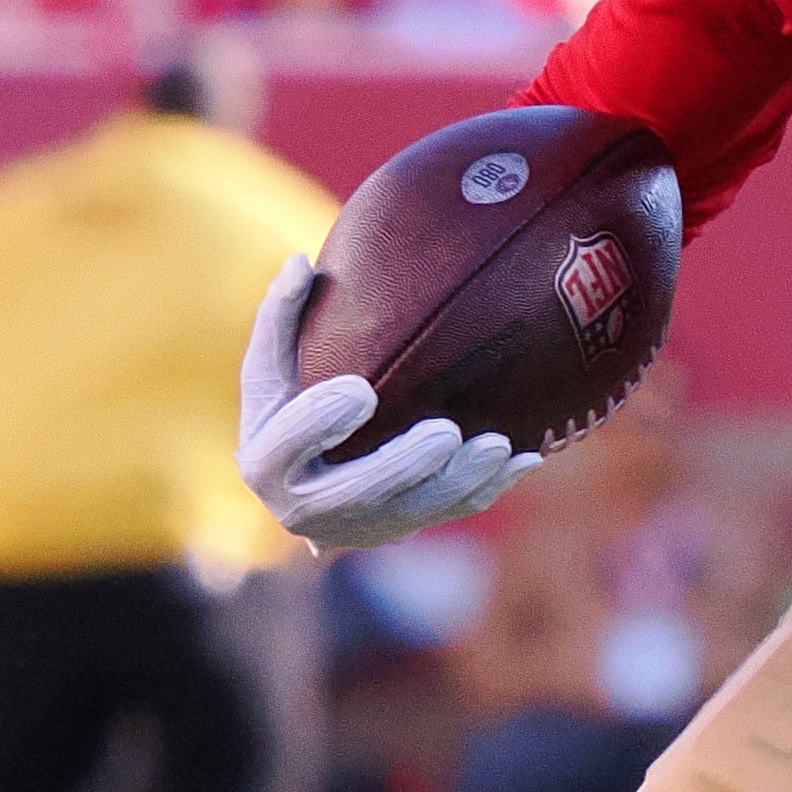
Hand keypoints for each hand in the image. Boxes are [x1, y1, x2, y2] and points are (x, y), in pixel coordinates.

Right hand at [235, 253, 534, 547]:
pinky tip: (525, 458)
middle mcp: (306, 508)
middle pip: (357, 493)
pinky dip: (489, 487)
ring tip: (498, 445)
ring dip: (460, 482)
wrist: (305, 479)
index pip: (286, 446)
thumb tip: (298, 262)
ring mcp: (359, 527)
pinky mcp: (402, 529)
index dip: (319, 423)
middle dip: (404, 465)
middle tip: (446, 430)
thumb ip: (281, 318)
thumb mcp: (273, 366)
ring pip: (414, 512)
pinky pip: (450, 512)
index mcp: (266, 463)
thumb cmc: (289, 403)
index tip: (361, 389)